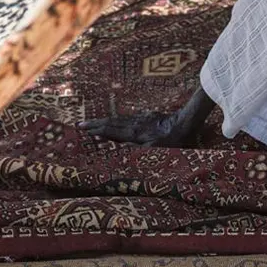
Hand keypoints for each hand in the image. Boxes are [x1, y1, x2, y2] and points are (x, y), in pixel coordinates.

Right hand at [77, 111, 194, 147]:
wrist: (186, 121)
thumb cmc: (173, 139)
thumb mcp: (157, 148)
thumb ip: (138, 149)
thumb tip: (119, 148)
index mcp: (134, 133)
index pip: (111, 130)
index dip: (96, 130)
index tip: (82, 129)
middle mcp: (134, 124)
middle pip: (111, 122)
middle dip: (95, 124)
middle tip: (80, 124)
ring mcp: (140, 119)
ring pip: (118, 119)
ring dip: (103, 121)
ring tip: (92, 123)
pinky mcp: (147, 116)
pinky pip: (127, 118)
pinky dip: (116, 119)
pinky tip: (115, 120)